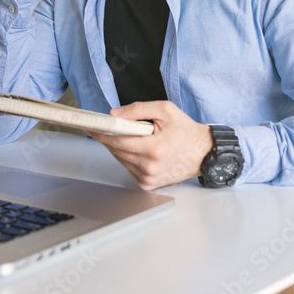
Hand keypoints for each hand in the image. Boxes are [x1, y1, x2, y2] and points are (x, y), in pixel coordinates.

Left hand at [88, 101, 212, 189]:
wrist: (203, 153)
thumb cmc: (186, 131)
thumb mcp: (165, 110)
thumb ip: (138, 109)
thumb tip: (115, 114)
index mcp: (154, 149)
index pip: (118, 140)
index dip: (102, 132)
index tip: (90, 126)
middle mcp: (150, 167)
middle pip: (116, 150)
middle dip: (109, 137)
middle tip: (103, 126)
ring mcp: (148, 178)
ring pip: (121, 159)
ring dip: (118, 147)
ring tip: (127, 135)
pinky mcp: (148, 184)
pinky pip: (128, 167)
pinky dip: (128, 156)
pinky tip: (137, 148)